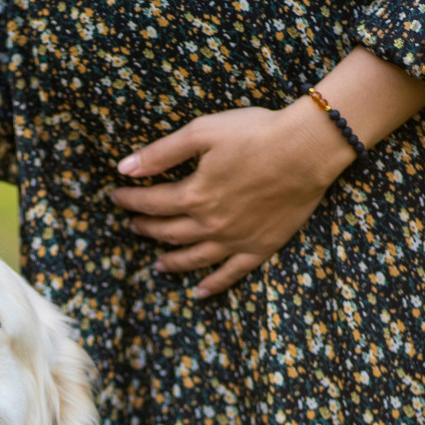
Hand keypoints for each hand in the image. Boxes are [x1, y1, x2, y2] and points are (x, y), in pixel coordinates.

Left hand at [109, 100, 354, 296]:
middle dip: (147, 228)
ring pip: (194, 258)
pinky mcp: (260, 247)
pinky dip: (213, 285)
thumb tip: (124, 168)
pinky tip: (199, 292)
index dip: (130, 199)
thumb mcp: (203, 132)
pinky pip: (231, 274)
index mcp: (194, 195)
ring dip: (172, 261)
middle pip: (169, 232)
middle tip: (134, 226)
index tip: (116, 196)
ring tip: (157, 264)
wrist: (308, 148)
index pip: (152, 202)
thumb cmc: (257, 132)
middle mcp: (210, 224)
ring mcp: (235, 240)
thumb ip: (162, 153)